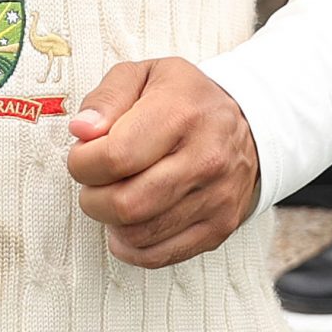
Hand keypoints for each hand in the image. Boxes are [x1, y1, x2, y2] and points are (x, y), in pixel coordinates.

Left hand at [66, 57, 260, 270]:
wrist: (249, 127)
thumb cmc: (188, 101)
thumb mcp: (145, 75)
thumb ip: (107, 98)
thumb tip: (82, 131)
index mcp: (182, 112)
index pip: (116, 156)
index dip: (83, 163)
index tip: (83, 156)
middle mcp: (205, 158)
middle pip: (125, 204)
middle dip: (92, 197)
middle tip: (95, 180)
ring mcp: (215, 197)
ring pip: (138, 234)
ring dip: (111, 220)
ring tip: (116, 194)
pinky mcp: (218, 227)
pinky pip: (159, 255)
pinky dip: (131, 245)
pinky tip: (129, 222)